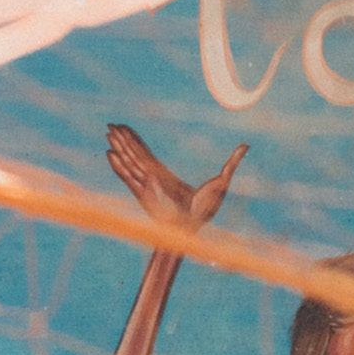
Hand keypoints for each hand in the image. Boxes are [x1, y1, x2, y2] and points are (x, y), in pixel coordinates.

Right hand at [105, 125, 242, 227]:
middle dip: (122, 139)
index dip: (135, 140)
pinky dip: (118, 165)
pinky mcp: (142, 193)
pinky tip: (109, 154)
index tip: (126, 129)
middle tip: (110, 124)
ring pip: (129, 160)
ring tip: (108, 133)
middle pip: (134, 153)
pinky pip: (127, 176)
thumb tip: (246, 146)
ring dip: (118, 146)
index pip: (146, 153)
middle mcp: (152, 177)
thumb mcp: (221, 181)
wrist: (192, 230)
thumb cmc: (204, 211)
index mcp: (165, 175)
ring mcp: (145, 184)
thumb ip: (231, 163)